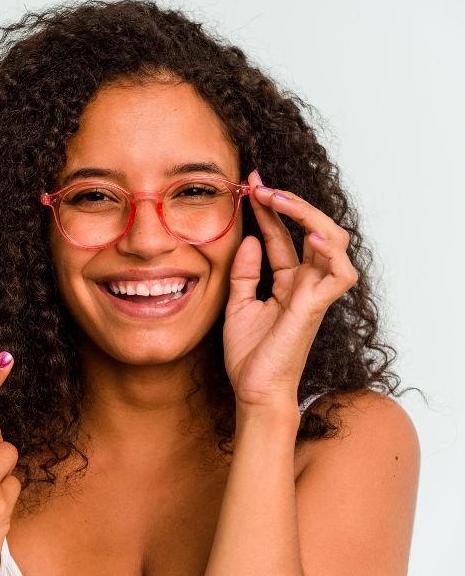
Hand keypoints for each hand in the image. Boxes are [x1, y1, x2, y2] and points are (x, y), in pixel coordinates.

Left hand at [222, 170, 358, 410]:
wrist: (253, 390)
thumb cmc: (249, 355)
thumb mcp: (237, 304)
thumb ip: (245, 273)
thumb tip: (251, 239)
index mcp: (288, 282)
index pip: (284, 235)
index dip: (269, 209)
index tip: (249, 185)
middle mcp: (306, 283)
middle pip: (312, 229)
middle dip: (288, 203)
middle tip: (259, 185)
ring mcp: (314, 294)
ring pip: (333, 242)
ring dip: (307, 215)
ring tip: (277, 199)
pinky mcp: (315, 308)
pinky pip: (338, 274)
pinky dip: (330, 252)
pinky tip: (310, 235)